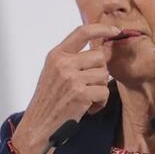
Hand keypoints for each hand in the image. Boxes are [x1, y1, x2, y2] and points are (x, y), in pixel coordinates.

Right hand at [11, 23, 119, 153]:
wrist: (39, 125)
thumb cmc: (49, 100)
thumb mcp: (54, 73)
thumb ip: (72, 59)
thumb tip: (101, 50)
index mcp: (56, 55)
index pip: (81, 32)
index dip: (101, 28)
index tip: (115, 30)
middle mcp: (63, 63)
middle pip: (99, 57)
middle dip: (99, 72)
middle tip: (88, 86)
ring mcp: (71, 78)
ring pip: (104, 75)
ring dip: (99, 90)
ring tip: (85, 98)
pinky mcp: (80, 94)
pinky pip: (104, 92)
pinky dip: (100, 103)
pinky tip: (87, 108)